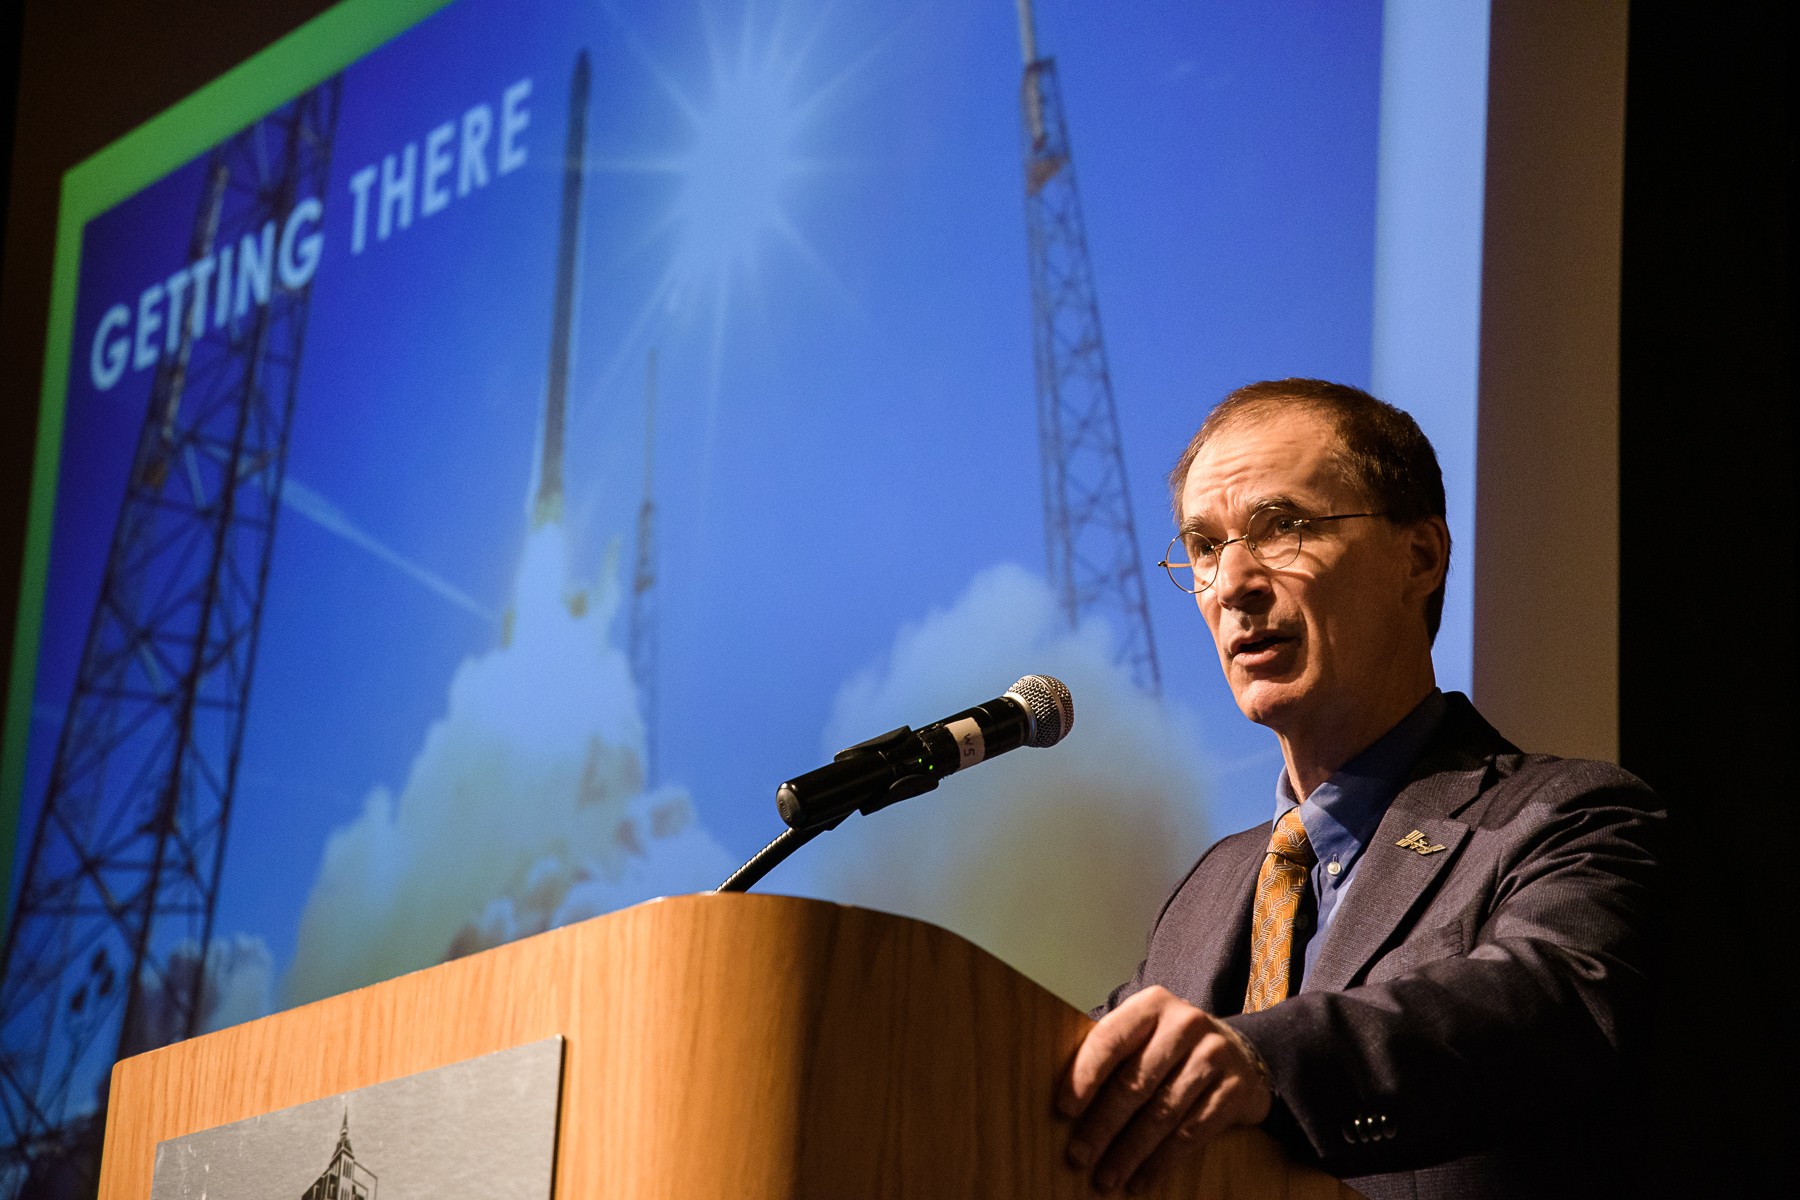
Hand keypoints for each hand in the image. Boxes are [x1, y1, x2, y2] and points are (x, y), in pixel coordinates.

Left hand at [1058, 986, 1271, 1193]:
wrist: (1243, 1054)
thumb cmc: (1174, 1048)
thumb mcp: (1145, 1035)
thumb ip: (1113, 1055)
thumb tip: (1064, 1102)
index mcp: (1152, 1005)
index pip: (1111, 1039)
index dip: (1084, 1076)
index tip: (1064, 1110)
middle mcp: (1186, 1024)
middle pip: (1136, 1082)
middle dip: (1103, 1125)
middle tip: (1080, 1155)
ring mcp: (1215, 1055)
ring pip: (1163, 1113)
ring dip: (1130, 1152)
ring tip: (1107, 1177)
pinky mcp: (1236, 1089)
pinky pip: (1192, 1132)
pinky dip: (1162, 1161)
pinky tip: (1142, 1179)